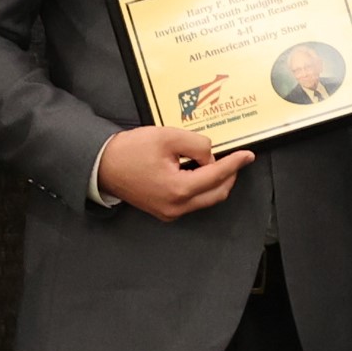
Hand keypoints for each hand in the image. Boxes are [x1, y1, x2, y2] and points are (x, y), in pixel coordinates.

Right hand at [98, 127, 254, 221]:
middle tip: (233, 158)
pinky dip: (201, 187)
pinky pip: (192, 201)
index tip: (248, 155)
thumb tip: (210, 155)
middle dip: (228, 175)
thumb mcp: (167, 137)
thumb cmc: (130, 151)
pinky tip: (197, 171)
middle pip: (217, 193)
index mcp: (178, 190)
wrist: (103, 166)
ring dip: (215, 181)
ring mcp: (170, 212)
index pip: (217, 176)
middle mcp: (176, 207)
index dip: (235, 164)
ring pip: (206, 199)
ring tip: (211, 161)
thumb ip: (196, 144)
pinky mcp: (165, 212)